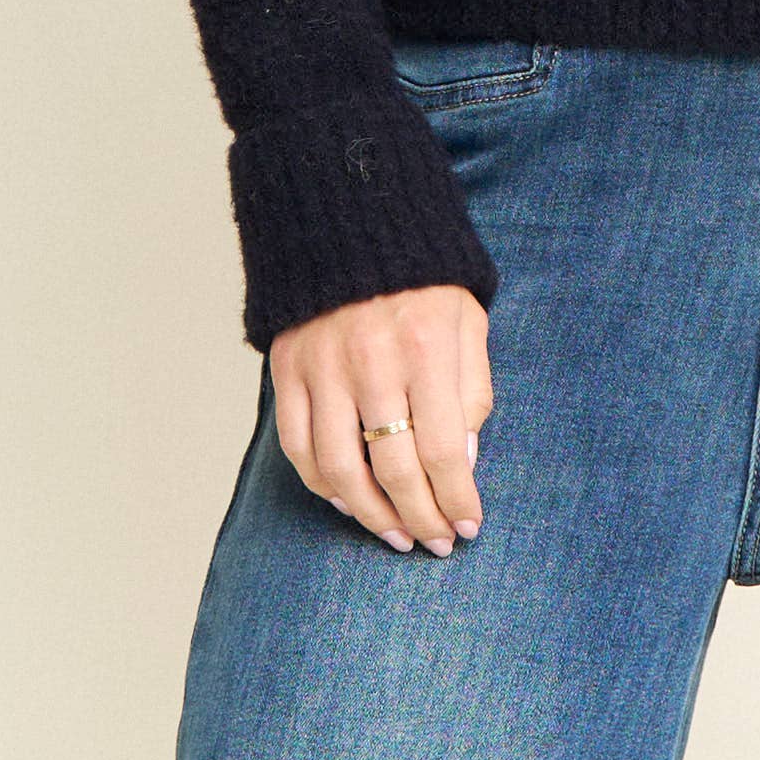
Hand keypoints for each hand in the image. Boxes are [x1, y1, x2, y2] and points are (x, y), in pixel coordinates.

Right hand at [269, 283, 492, 557]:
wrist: (353, 217)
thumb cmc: (424, 278)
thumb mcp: (467, 320)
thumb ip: (471, 390)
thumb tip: (463, 463)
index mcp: (427, 345)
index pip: (445, 449)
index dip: (456, 499)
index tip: (467, 527)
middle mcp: (373, 360)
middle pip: (394, 469)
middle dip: (420, 518)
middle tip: (435, 542)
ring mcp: (324, 366)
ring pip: (340, 469)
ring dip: (369, 515)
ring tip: (394, 534)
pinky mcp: (288, 368)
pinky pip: (298, 446)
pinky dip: (321, 484)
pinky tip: (347, 499)